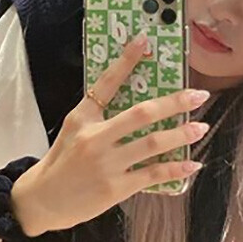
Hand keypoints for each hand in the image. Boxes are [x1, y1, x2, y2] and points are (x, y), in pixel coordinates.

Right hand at [14, 34, 210, 234]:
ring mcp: (107, 164)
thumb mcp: (73, 129)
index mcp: (83, 118)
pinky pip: (152, 175)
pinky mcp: (116, 188)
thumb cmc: (60, 161)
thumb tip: (133, 101)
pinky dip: (174, 169)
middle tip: (198, 95)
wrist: (42, 200)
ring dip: (180, 135)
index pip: (107, 83)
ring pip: (152, 144)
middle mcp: (95, 138)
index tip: (143, 41)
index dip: (126, 61)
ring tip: (201, 127)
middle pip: (141, 114)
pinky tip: (191, 164)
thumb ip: (98, 114)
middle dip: (173, 103)